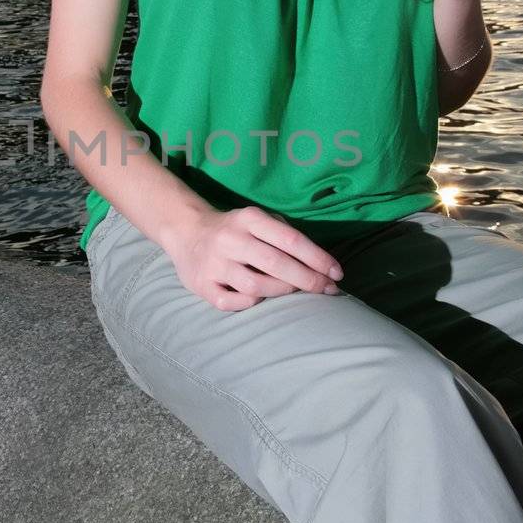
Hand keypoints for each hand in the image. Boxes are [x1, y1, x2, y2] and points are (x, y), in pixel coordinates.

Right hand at [166, 204, 345, 311]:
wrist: (185, 231)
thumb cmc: (235, 229)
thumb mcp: (258, 220)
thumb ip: (285, 234)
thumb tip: (322, 263)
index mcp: (248, 219)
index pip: (290, 239)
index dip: (318, 258)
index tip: (337, 274)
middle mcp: (230, 239)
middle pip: (276, 263)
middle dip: (308, 279)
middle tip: (328, 290)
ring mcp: (214, 263)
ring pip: (256, 286)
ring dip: (282, 292)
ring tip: (294, 292)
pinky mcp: (201, 285)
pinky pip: (232, 302)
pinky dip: (250, 303)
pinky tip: (259, 299)